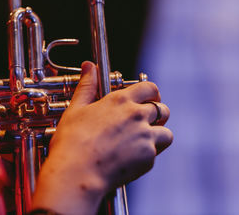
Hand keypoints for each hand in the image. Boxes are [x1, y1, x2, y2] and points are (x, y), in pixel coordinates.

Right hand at [32, 61, 172, 213]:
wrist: (76, 173)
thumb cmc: (72, 142)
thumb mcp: (76, 108)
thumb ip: (87, 86)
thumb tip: (89, 66)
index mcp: (121, 100)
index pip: (149, 88)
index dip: (152, 93)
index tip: (150, 99)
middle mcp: (137, 115)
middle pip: (162, 109)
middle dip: (157, 115)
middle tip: (146, 122)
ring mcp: (145, 136)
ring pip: (166, 133)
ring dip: (158, 135)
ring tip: (142, 141)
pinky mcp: (148, 157)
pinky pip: (156, 153)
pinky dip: (147, 155)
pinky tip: (131, 158)